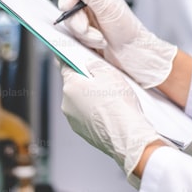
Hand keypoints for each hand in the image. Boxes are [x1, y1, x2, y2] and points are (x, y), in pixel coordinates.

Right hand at [58, 0, 177, 87]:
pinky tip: (97, 41)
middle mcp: (89, 4)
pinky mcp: (83, 34)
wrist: (132, 52)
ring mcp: (85, 19)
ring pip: (70, 23)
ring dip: (84, 33)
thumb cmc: (126, 28)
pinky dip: (85, 40)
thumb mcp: (108, 5)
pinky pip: (73, 36)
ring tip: (99, 37)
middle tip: (86, 27)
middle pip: (67, 6)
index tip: (71, 6)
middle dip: (77, 21)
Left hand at [60, 59, 168, 187]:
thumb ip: (95, 65)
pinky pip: (86, 116)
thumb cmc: (118, 106)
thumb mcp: (109, 74)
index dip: (68, 59)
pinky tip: (110, 111)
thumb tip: (89, 64)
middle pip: (73, 85)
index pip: (64, 67)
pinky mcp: (83, 132)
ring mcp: (74, 120)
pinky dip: (94, 112)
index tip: (68, 55)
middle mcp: (67, 104)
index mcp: (70, 86)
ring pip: (80, 102)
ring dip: (90, 98)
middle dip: (86, 81)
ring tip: (111, 99)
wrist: (127, 136)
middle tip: (103, 80)